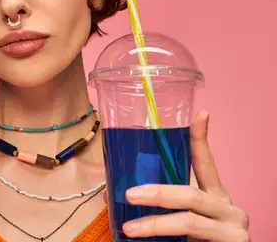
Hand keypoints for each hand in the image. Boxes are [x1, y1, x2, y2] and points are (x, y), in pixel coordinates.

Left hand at [121, 112, 249, 241]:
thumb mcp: (176, 222)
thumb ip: (157, 206)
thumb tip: (110, 194)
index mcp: (214, 195)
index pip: (206, 163)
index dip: (201, 139)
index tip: (200, 114)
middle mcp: (227, 206)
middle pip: (190, 192)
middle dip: (157, 193)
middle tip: (129, 195)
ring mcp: (233, 226)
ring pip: (189, 219)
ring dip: (155, 223)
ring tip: (129, 228)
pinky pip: (192, 238)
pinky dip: (165, 238)